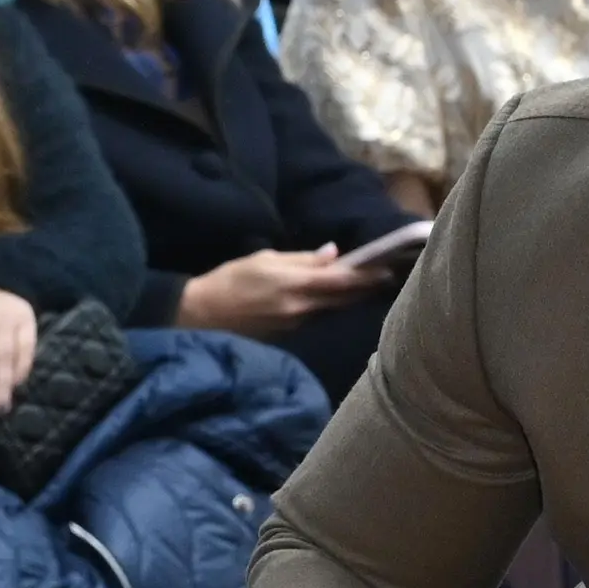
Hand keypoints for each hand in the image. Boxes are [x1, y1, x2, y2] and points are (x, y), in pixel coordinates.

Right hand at [181, 244, 382, 335]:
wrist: (203, 314)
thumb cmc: (231, 279)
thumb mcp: (264, 259)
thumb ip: (301, 259)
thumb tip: (333, 254)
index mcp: (295, 285)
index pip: (341, 281)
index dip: (365, 276)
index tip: (385, 270)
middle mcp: (301, 307)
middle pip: (343, 299)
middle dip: (364, 289)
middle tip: (385, 278)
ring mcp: (297, 323)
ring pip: (331, 309)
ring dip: (348, 299)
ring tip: (365, 287)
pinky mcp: (290, 333)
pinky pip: (316, 317)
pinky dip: (328, 307)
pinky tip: (333, 299)